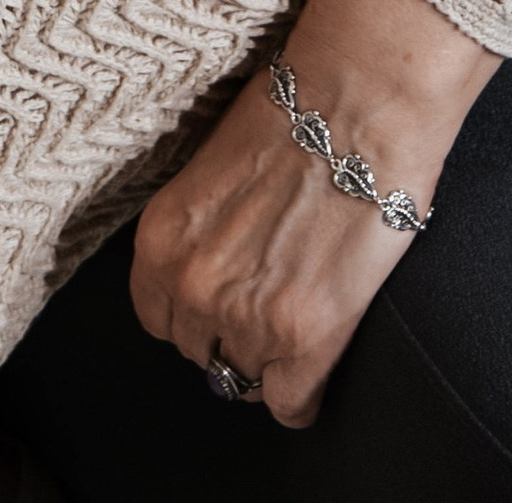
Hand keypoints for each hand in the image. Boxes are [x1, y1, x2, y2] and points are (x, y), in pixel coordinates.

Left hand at [131, 0, 498, 426]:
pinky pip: (290, 406)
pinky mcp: (307, 338)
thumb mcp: (210, 171)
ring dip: (269, 361)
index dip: (191, 314)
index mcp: (161, 237)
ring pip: (245, 381)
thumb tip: (207, 267)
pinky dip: (302, 394)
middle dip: (229, 336)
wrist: (356, 105)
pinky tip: (318, 361)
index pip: (155, 317)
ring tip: (298, 322)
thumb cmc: (290, 118)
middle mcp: (193, 284)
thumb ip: (198, 230)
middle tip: (266, 309)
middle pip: (200, 353)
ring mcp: (247, 316)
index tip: (220, 304)